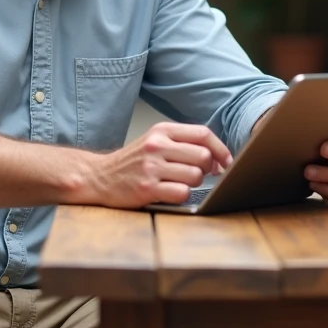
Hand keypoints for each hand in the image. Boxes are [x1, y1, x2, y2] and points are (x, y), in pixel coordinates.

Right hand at [89, 122, 232, 208]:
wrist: (100, 177)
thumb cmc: (133, 161)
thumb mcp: (155, 141)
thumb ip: (183, 143)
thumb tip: (219, 158)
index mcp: (162, 131)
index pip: (203, 134)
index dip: (221, 149)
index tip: (227, 162)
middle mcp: (157, 146)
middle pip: (203, 156)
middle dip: (207, 170)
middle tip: (197, 175)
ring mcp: (152, 167)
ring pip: (195, 176)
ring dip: (193, 184)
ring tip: (178, 183)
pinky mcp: (147, 188)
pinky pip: (182, 193)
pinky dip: (182, 196)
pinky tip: (170, 193)